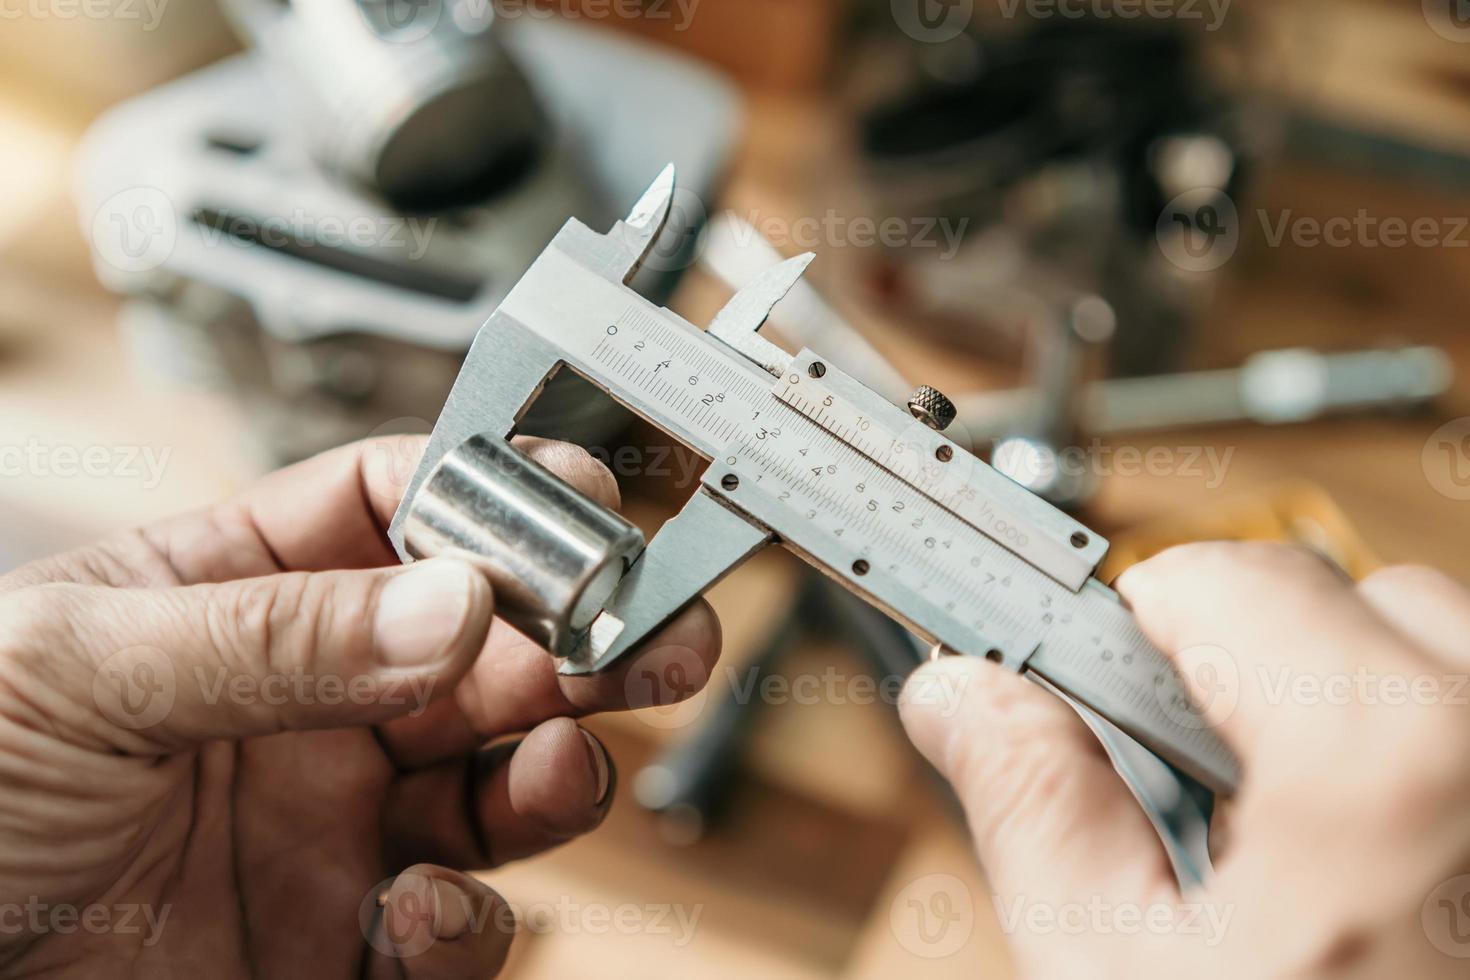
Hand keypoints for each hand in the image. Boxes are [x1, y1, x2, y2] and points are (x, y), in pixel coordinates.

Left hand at [0, 435, 719, 977]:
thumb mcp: (81, 669)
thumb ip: (276, 632)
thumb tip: (453, 598)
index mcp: (243, 596)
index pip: (402, 514)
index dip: (501, 499)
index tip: (582, 506)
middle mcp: (313, 703)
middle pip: (493, 644)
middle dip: (585, 634)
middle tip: (652, 636)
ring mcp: (336, 824)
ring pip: (505, 780)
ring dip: (558, 768)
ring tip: (556, 763)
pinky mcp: (344, 943)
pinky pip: (457, 929)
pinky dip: (465, 929)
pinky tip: (412, 912)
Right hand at [900, 542, 1469, 976]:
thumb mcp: (1117, 977)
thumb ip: (1032, 803)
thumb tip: (963, 696)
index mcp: (1384, 760)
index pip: (1219, 578)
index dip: (1124, 629)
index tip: (1077, 663)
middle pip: (1343, 599)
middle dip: (1246, 669)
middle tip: (1190, 787)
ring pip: (1438, 657)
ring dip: (1349, 705)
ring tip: (1291, 838)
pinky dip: (1422, 754)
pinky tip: (1371, 863)